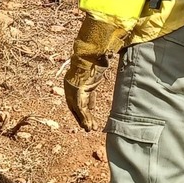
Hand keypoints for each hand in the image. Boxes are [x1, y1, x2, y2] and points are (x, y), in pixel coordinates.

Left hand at [63, 13, 129, 131]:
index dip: (86, 104)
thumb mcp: (100, 62)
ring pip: (78, 109)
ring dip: (85, 120)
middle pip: (76, 104)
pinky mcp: (76, 93)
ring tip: (91, 130)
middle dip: (83, 116)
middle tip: (89, 127)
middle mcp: (72, 83)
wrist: (92, 53)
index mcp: (77, 76)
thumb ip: (103, 62)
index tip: (92, 110)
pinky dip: (84, 118)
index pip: (80, 94)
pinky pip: (80, 109)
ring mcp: (72, 88)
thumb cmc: (97, 54)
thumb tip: (111, 54)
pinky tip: (88, 127)